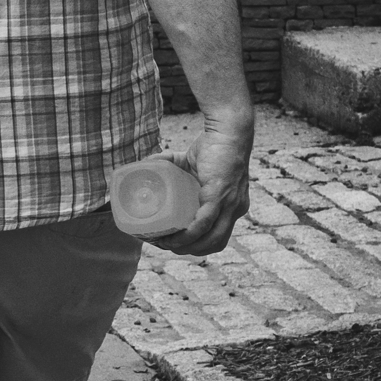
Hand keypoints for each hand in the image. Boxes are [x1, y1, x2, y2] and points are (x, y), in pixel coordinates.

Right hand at [148, 112, 252, 255]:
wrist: (228, 130)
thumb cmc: (213, 144)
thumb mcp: (190, 162)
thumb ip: (170, 164)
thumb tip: (145, 165)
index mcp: (232, 207)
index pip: (217, 237)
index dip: (196, 245)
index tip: (172, 242)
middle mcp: (235, 209)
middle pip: (214, 244)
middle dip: (189, 250)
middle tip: (165, 244)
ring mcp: (230, 204)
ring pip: (211, 239)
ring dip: (188, 246)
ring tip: (166, 243)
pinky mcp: (220, 195)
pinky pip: (206, 221)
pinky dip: (191, 232)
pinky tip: (178, 236)